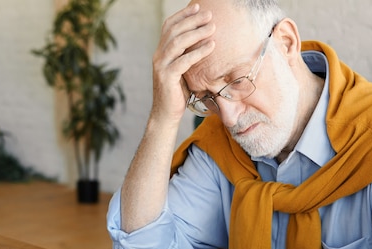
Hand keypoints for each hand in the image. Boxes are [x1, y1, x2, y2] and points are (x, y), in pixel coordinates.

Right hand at [151, 3, 215, 122]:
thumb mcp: (181, 71)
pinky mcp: (167, 78)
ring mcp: (161, 66)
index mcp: (161, 52)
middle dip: (192, 20)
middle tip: (209, 14)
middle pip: (174, 31)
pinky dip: (198, 52)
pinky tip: (210, 46)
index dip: (182, 15)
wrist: (165, 114)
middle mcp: (158, 56)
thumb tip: (203, 42)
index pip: (169, 27)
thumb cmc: (177, 93)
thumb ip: (186, 56)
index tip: (197, 7)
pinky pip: (183, 61)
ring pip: (177, 43)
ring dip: (196, 33)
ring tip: (212, 27)